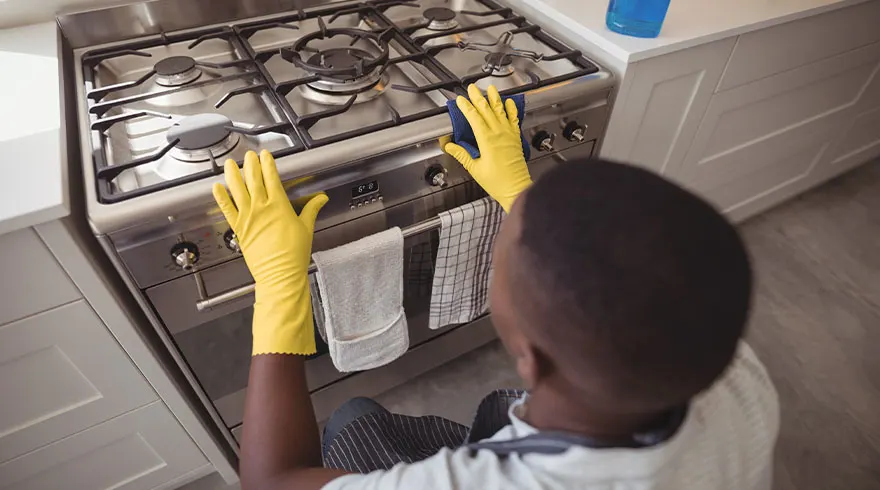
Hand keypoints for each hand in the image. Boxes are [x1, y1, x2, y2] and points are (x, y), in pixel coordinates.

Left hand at [212, 150, 327, 355]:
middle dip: (250, 164)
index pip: (271, 177)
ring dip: (233, 175)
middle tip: (249, 155)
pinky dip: (221, 197)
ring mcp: (247, 218)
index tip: (266, 155)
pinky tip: (216, 188)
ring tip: (230, 164)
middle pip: (253, 179)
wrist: (280, 274)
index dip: (268, 164)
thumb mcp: (306, 228)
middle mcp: (261, 208)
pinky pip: (227, 209)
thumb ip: (312, 209)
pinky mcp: (238, 229)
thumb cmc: (293, 255)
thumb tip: (321, 199)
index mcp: (279, 205)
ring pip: (237, 190)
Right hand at [445, 84, 532, 211]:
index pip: (474, 118)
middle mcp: (499, 134)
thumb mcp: (475, 169)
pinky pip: (514, 119)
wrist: (517, 188)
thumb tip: (450, 146)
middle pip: (487, 110)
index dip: (466, 107)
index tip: (460, 100)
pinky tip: (509, 103)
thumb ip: (462, 155)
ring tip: (491, 88)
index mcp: (487, 141)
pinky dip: (511, 110)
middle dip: (478, 97)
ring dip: (495, 98)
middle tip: (472, 88)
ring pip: (501, 111)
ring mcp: (509, 135)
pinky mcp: (516, 138)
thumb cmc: (498, 182)